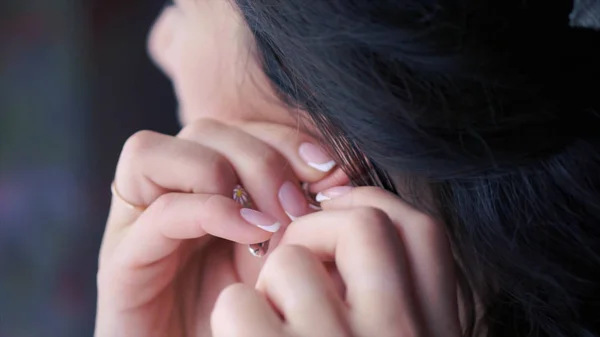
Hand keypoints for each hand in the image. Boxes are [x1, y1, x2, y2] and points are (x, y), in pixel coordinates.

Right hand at [95, 118, 339, 336]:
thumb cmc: (257, 314)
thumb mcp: (289, 252)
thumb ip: (306, 209)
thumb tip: (340, 175)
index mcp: (209, 188)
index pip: (239, 129)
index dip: (285, 139)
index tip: (331, 173)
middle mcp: (168, 196)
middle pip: (203, 132)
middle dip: (262, 159)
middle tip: (300, 208)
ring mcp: (138, 226)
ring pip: (152, 152)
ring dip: (223, 174)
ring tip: (270, 222)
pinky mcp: (123, 263)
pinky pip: (158, 212)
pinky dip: (210, 211)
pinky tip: (251, 234)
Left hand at [211, 187, 460, 336]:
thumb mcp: (390, 334)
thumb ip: (390, 291)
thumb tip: (348, 213)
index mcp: (434, 332)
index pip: (425, 233)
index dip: (373, 208)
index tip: (339, 219)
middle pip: (365, 225)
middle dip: (317, 229)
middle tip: (292, 255)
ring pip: (292, 260)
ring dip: (269, 283)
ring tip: (270, 325)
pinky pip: (239, 301)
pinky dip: (233, 315)